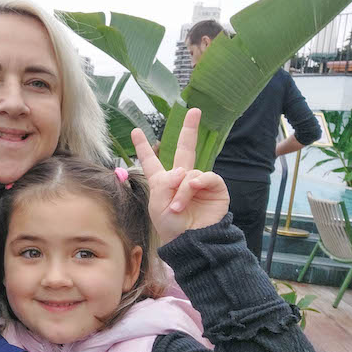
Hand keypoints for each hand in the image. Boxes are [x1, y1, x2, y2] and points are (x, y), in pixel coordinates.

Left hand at [131, 108, 228, 244]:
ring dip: (182, 189)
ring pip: (190, 171)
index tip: (135, 131)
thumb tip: (184, 172)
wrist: (190, 241)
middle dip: (189, 129)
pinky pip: (206, 176)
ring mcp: (199, 182)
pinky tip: (192, 191)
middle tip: (193, 110)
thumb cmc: (170, 225)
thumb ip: (166, 183)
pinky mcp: (215, 188)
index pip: (151, 160)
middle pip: (185, 148)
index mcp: (163, 181)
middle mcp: (182, 178)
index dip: (143, 146)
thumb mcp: (158, 202)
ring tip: (177, 206)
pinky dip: (197, 184)